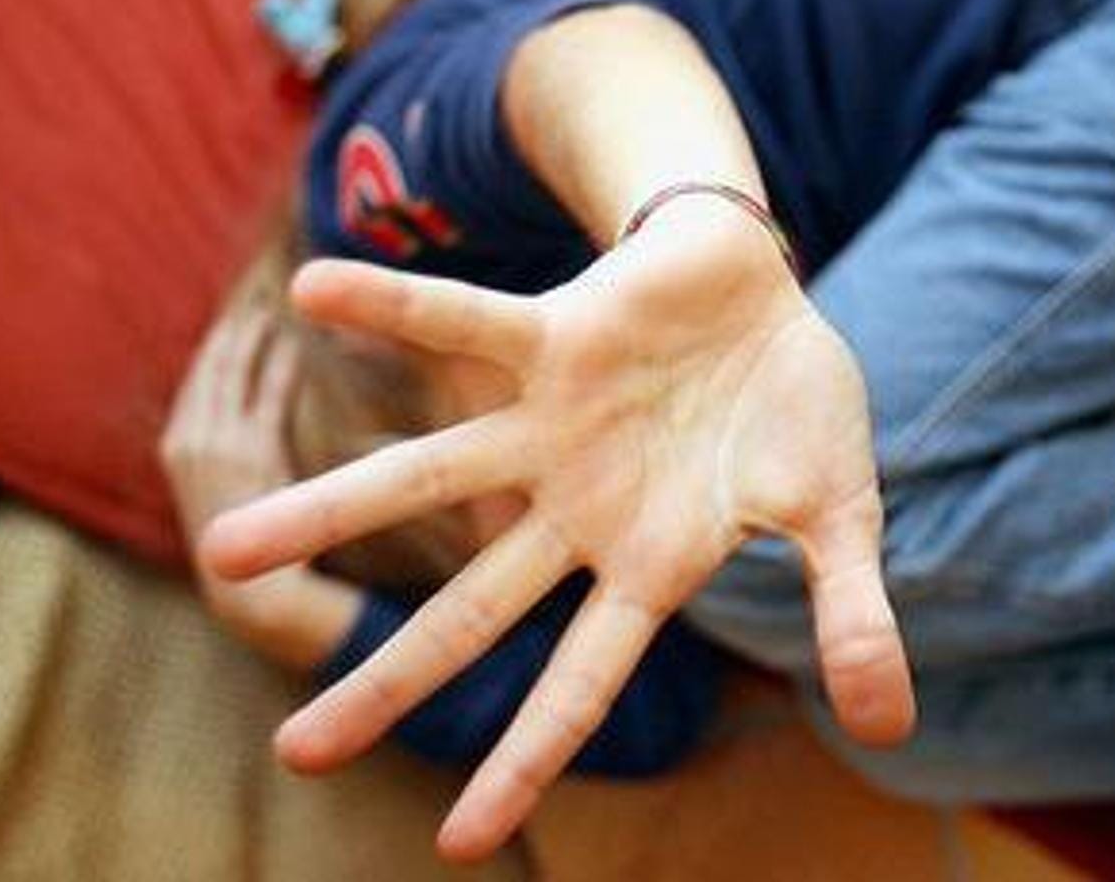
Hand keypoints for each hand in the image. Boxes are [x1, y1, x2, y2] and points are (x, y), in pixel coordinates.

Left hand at [201, 199, 915, 861]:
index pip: (580, 682)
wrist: (766, 294)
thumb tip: (890, 724)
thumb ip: (850, 613)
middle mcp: (579, 509)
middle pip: (473, 609)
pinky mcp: (549, 339)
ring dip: (332, 511)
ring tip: (224, 552)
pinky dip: (395, 308)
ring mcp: (552, 427)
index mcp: (649, 564)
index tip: (455, 841)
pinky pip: (462, 322)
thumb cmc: (796, 413)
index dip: (524, 756)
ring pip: (428, 477)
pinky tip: (313, 288)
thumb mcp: (841, 514)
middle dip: (389, 678)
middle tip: (293, 754)